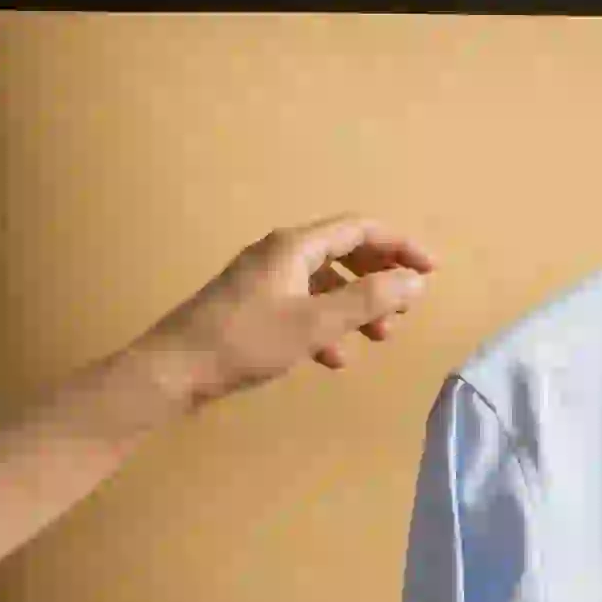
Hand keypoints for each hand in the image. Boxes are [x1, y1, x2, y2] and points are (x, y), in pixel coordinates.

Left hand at [138, 215, 436, 407]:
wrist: (170, 372)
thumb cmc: (244, 341)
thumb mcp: (315, 323)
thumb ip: (368, 300)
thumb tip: (414, 281)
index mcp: (295, 246)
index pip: (360, 229)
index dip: (400, 246)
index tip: (431, 271)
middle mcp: (279, 254)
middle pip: (344, 253)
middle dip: (380, 279)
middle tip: (405, 309)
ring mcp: (262, 280)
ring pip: (325, 283)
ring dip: (357, 307)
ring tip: (379, 338)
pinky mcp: (250, 307)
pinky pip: (303, 305)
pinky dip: (327, 325)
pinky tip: (333, 358)